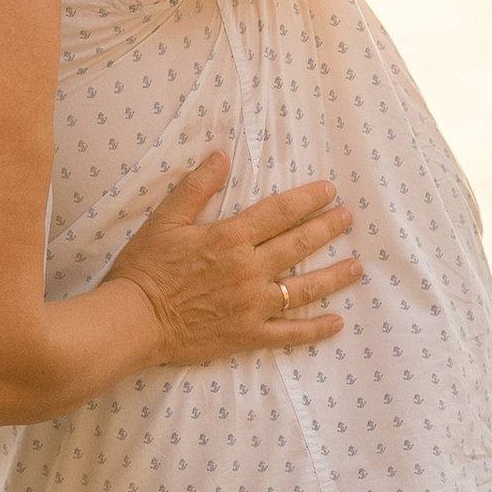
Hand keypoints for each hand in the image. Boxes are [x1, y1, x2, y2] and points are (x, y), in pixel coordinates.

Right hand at [104, 154, 361, 364]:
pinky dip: (315, 329)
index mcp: (231, 237)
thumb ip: (196, 187)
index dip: (308, 199)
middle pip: (299, 244)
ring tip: (357, 266)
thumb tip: (221, 156)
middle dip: (328, 229)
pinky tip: (337, 323)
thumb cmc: (145, 269)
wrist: (133, 321)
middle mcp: (249, 269)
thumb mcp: (165, 220)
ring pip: (303, 288)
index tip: (330, 191)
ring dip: (334, 275)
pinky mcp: (248, 334)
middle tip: (349, 219)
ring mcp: (252, 304)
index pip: (280, 212)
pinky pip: (289, 333)